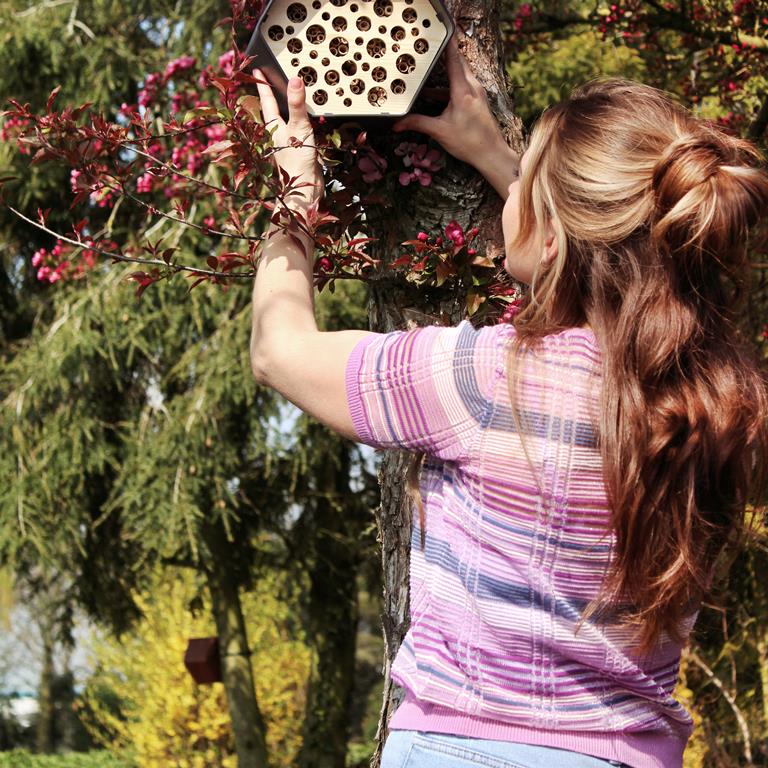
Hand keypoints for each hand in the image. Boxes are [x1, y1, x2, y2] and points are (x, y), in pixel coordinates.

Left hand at [254, 70, 323, 209]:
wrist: (304, 191)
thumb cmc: (296, 163)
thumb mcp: (298, 129)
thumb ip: (297, 105)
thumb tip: (295, 79)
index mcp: (273, 127)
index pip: (266, 100)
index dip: (262, 83)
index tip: (257, 69)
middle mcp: (278, 134)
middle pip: (273, 110)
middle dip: (271, 95)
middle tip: (269, 79)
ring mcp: (288, 143)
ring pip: (286, 121)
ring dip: (287, 109)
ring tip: (288, 96)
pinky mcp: (299, 151)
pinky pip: (298, 131)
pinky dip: (300, 122)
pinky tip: (306, 122)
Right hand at [392, 36, 518, 196]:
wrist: (491, 154)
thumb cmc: (469, 142)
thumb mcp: (440, 132)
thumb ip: (418, 123)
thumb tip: (397, 124)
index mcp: (463, 90)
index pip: (453, 59)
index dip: (445, 43)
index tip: (438, 31)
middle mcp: (472, 86)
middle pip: (457, 61)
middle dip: (443, 54)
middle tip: (429, 48)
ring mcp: (477, 92)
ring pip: (460, 73)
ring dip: (445, 71)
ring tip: (427, 70)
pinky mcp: (478, 99)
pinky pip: (462, 85)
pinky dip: (449, 86)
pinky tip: (435, 95)